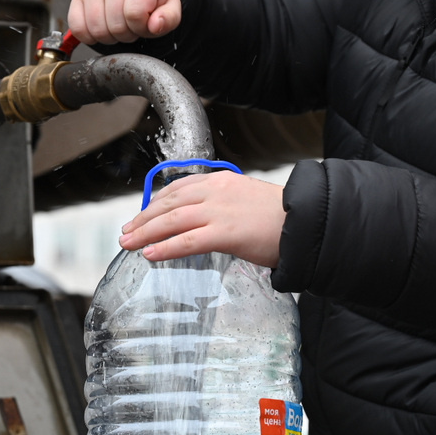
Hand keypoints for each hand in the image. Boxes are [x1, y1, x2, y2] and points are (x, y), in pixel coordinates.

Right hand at [68, 0, 181, 44]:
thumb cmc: (151, 0)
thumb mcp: (169, 8)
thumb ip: (168, 18)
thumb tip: (155, 25)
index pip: (134, 14)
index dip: (140, 28)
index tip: (144, 23)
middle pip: (116, 26)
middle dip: (126, 34)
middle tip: (131, 26)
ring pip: (97, 29)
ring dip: (109, 37)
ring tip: (118, 26)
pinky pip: (78, 28)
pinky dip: (90, 37)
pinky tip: (102, 28)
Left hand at [118, 171, 285, 267]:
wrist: (308, 222)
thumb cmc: (284, 218)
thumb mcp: (249, 201)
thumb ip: (225, 207)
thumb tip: (207, 223)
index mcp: (222, 181)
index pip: (179, 188)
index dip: (155, 202)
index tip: (142, 214)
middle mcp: (217, 191)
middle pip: (168, 203)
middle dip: (143, 219)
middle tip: (127, 231)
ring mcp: (219, 211)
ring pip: (171, 220)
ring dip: (145, 232)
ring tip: (128, 243)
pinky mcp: (225, 232)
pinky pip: (187, 241)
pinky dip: (165, 247)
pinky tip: (149, 253)